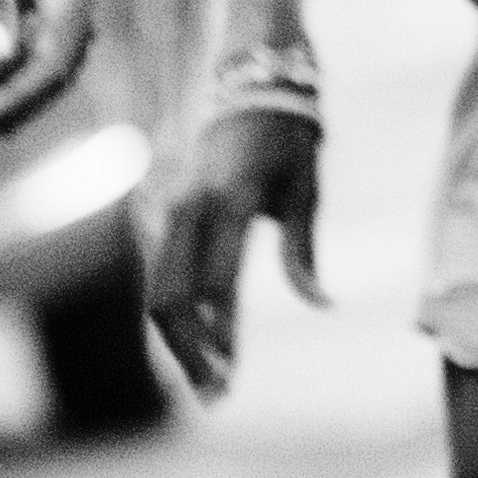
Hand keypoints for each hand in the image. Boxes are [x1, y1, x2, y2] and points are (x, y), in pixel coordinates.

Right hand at [143, 78, 323, 399]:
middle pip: (167, 297)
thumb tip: (322, 304)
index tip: (232, 377)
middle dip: (189, 352)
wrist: (251, 81)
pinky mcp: (162, 212)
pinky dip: (173, 315)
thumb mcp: (306, 191)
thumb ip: (303, 252)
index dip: (220, 335)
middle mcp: (186, 207)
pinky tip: (197, 346)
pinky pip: (158, 273)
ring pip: (155, 289)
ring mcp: (167, 208)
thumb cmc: (290, 138)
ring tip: (210, 383)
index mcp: (227, 202)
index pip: (215, 285)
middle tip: (217, 396)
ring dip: (178, 341)